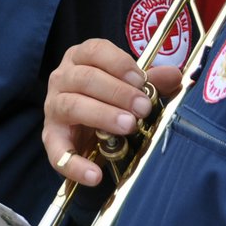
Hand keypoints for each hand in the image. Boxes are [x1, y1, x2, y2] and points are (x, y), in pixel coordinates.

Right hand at [41, 39, 177, 187]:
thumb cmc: (106, 97)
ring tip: (128, 125)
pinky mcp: (51, 137)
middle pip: (85, 78)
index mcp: (81, 58)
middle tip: (142, 108)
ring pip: (72, 105)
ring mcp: (53, 107)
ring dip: (102, 115)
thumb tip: (173, 75)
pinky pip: (57, 152)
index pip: (94, 51)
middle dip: (117, 92)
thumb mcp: (129, 86)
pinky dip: (75, 165)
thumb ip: (151, 81)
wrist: (81, 125)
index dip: (118, 63)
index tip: (140, 80)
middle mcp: (62, 78)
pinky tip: (95, 175)